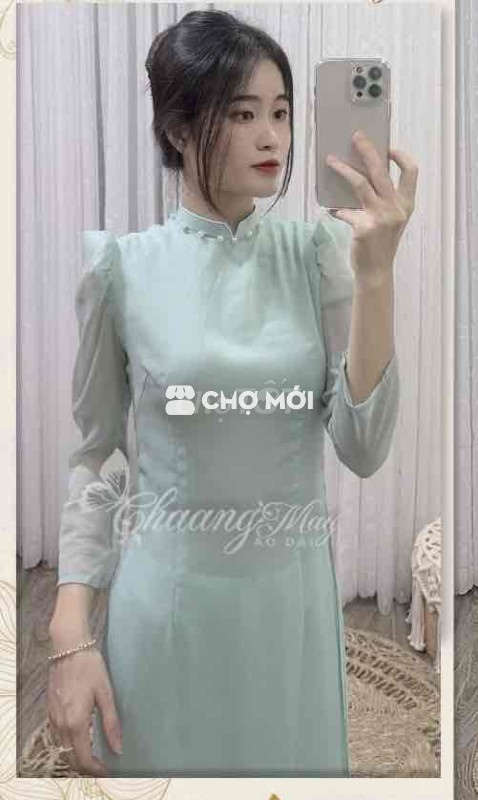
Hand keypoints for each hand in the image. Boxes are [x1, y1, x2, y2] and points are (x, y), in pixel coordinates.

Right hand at [46, 647, 122, 775]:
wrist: (69, 647)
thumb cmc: (90, 667)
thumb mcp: (105, 693)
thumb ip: (111, 723)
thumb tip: (117, 748)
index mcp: (76, 722)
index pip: (83, 758)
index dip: (96, 769)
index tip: (109, 770)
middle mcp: (61, 724)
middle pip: (71, 758)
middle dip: (86, 766)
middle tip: (103, 765)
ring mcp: (53, 718)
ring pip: (63, 749)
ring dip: (76, 756)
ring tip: (94, 753)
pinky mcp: (49, 711)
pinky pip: (57, 736)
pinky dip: (68, 744)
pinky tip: (80, 737)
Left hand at [325, 130, 417, 283]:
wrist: (376, 271)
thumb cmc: (380, 245)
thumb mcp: (389, 221)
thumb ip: (382, 202)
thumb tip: (361, 179)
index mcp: (406, 204)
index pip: (412, 172)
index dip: (401, 157)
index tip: (388, 147)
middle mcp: (396, 208)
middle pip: (381, 171)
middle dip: (367, 150)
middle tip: (356, 136)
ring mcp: (381, 217)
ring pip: (360, 184)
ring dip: (343, 170)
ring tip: (330, 160)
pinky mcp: (364, 227)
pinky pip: (345, 211)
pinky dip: (336, 209)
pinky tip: (330, 209)